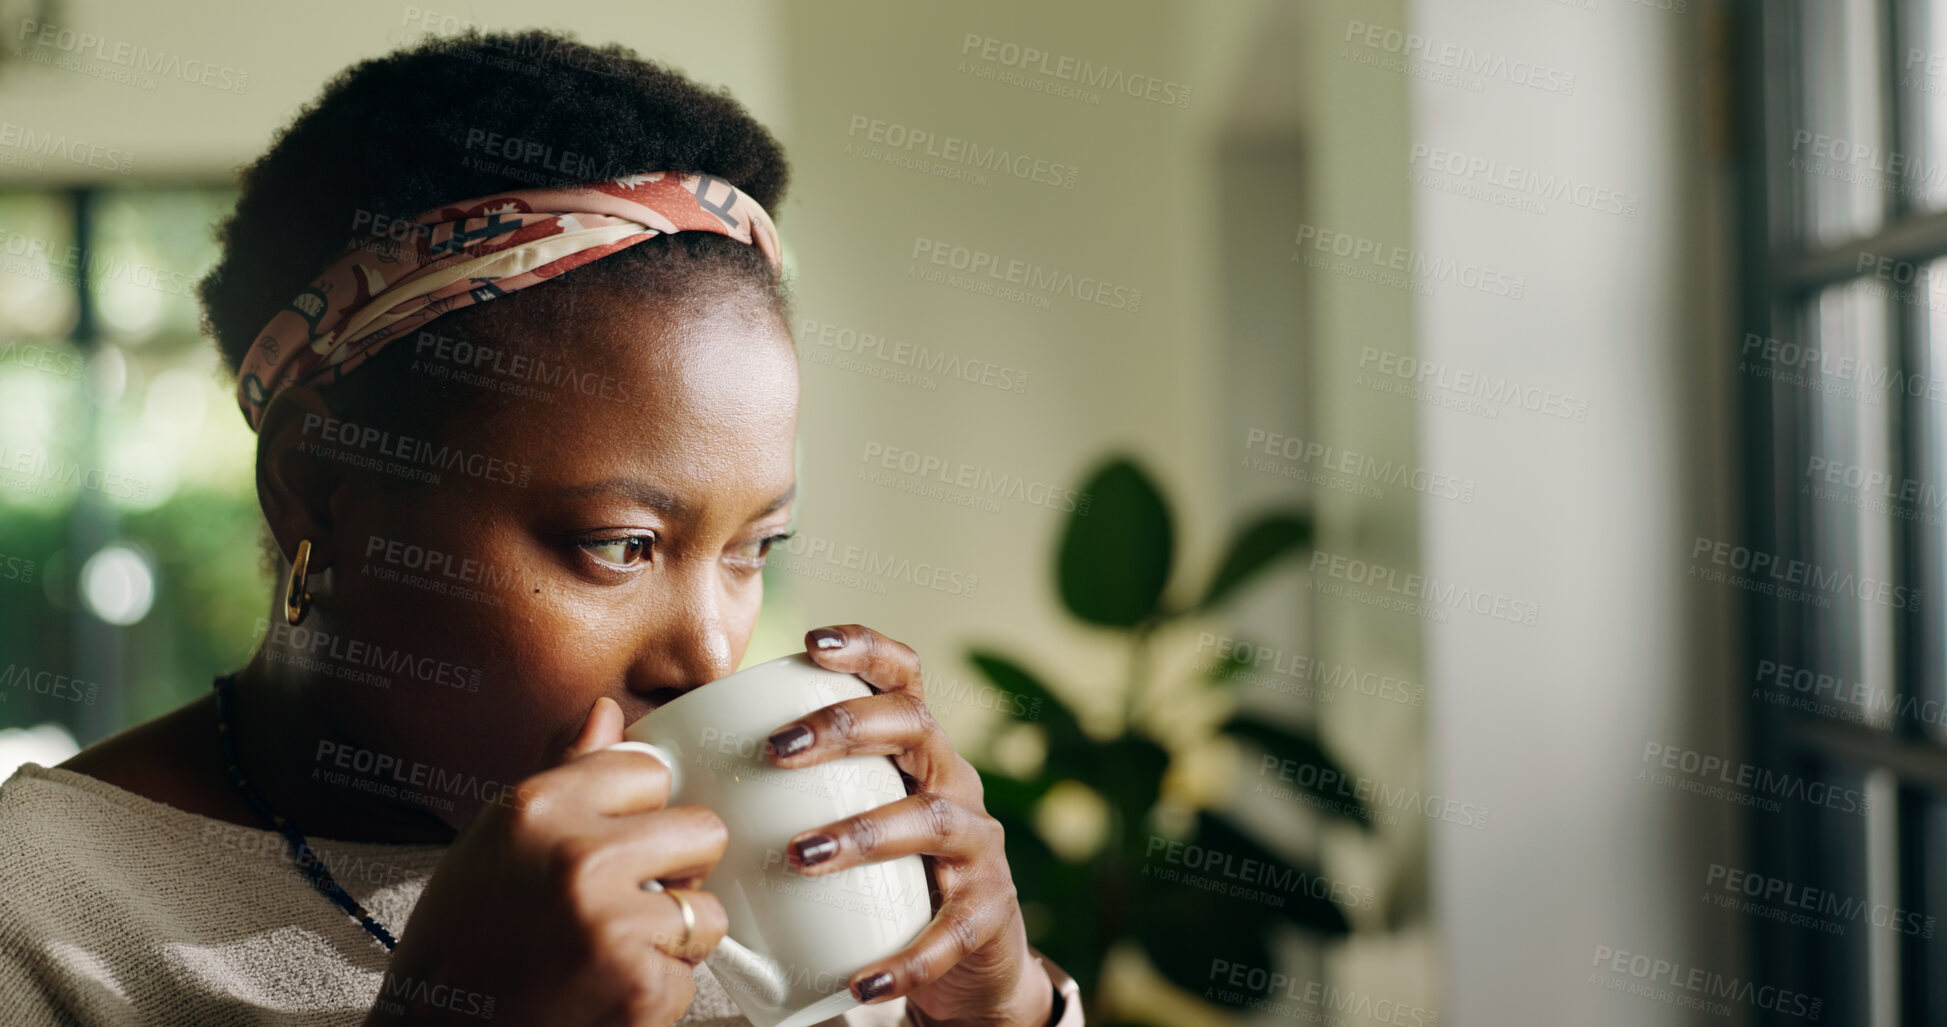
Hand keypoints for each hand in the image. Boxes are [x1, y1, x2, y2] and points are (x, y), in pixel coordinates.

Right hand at [366, 698, 730, 1026]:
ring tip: (607, 954)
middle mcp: (576, 855)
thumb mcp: (493, 841)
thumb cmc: (461, 945)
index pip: (650, 770)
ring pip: (706, 908)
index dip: (637, 814)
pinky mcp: (641, 986)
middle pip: (702, 830)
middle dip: (676, 870)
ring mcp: (612, 922)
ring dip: (670, 938)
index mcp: (536, 805)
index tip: (607, 846)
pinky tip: (603, 994)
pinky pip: (692, 973)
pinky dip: (658, 991)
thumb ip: (563, 774)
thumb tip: (610, 713)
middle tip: (622, 904)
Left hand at [764, 625, 1054, 1026]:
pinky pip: (950, 930)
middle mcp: (953, 783)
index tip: (810, 642)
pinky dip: (905, 958)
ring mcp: (978, 847)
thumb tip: (651, 761)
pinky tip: (859, 980)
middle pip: (915, 727)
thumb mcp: (843, 822)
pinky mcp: (987, 913)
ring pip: (932, 820)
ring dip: (864, 833)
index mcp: (916, 752)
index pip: (903, 677)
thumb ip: (770, 794)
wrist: (970, 964)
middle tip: (775, 750)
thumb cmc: (882, 884)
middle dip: (845, 729)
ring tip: (801, 855)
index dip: (865, 649)